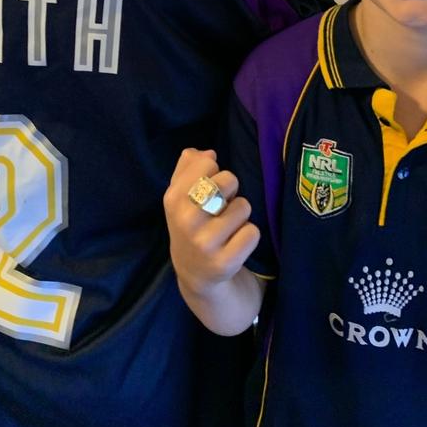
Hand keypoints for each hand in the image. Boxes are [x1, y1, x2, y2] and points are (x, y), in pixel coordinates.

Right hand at [163, 148, 259, 298]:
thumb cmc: (191, 223)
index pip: (207, 163)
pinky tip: (235, 242)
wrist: (194, 272)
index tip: (208, 185)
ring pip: (244, 206)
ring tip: (228, 225)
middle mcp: (186, 220)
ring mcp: (205, 243)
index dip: (214, 171)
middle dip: (230, 190)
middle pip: (229, 180)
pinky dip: (249, 235)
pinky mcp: (224, 262)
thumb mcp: (180, 194)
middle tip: (221, 206)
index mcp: (173, 199)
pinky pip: (253, 232)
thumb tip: (208, 153)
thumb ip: (189, 167)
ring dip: (240, 214)